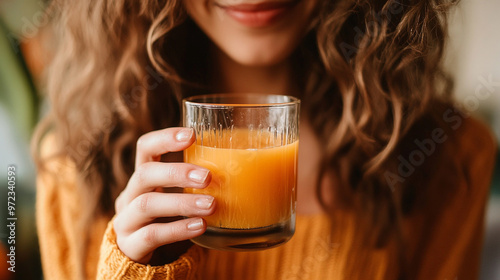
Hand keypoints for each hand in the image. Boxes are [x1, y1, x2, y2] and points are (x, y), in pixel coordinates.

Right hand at [113, 127, 214, 263]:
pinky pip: (151, 235)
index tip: (192, 135)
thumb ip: (198, 184)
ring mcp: (127, 221)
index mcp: (143, 178)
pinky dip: (177, 229)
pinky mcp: (130, 246)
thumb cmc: (169, 221)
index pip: (145, 147)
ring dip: (182, 203)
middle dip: (177, 172)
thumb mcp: (178, 198)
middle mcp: (130, 195)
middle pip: (144, 174)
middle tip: (208, 177)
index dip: (165, 138)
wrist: (143, 263)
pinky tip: (200, 226)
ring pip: (147, 204)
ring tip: (211, 205)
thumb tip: (247, 170)